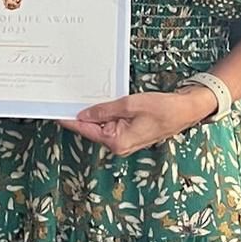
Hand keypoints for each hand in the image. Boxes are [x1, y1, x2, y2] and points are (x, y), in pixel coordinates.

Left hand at [59, 87, 213, 155]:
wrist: (186, 111)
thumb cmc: (164, 109)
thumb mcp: (131, 105)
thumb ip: (105, 110)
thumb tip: (83, 114)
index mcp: (117, 142)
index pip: (85, 129)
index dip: (69, 119)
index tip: (54, 110)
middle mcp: (118, 145)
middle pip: (90, 128)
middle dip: (79, 113)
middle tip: (65, 97)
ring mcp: (123, 140)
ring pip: (100, 125)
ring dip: (92, 112)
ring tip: (79, 96)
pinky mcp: (128, 133)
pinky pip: (110, 123)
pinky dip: (103, 113)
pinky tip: (98, 101)